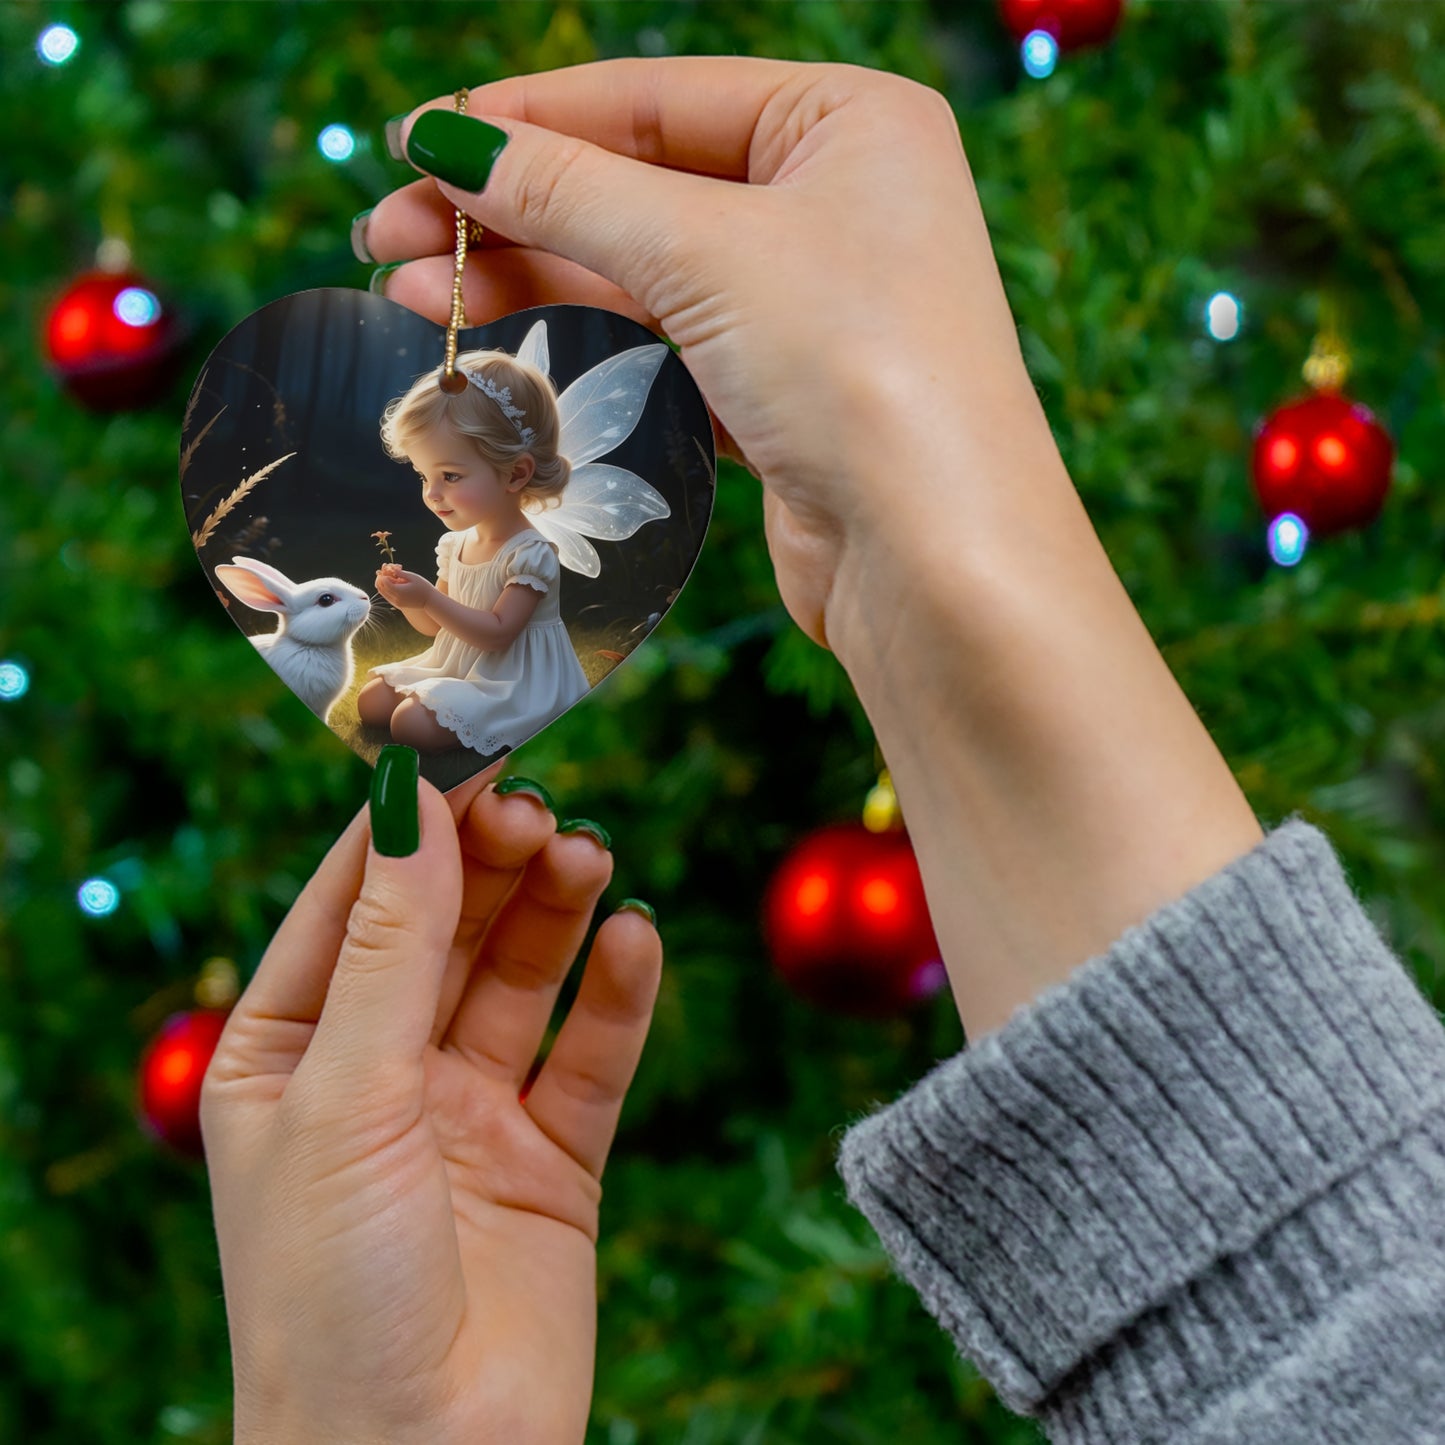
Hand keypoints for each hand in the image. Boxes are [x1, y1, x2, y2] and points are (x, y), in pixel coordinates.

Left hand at [201, 763, 662, 1444]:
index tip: (466, 748)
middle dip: (492, 863)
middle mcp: (380, 1074)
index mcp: (288, 1054)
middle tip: (541, 809)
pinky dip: (618, 995)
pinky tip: (636, 939)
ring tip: (590, 858)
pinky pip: (591, 1056)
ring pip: (522, 978)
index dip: (408, 826)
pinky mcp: (553, 1160)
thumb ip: (390, 947)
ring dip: (557, 911)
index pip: (351, 904)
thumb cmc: (330, 1295)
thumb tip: (410, 802)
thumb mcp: (344, 1096)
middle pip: (447, 929)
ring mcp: (469, 1115)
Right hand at [360, 58, 1060, 655]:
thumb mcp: (706, 251)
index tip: (416, 141)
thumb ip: (571, 189)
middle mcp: (834, 199)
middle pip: (637, 181)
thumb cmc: (859, 370)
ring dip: (527, 272)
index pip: (655, 98)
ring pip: (641, 265)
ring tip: (412, 288)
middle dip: (510, 206)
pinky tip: (497, 332)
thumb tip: (449, 141)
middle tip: (388, 234)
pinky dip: (581, 332)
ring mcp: (808, 298)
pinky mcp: (780, 386)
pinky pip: (662, 336)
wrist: (934, 558)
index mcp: (847, 121)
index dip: (527, 118)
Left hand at [375, 564, 434, 608]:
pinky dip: (385, 590)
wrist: (430, 601)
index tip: (387, 568)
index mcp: (399, 591)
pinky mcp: (398, 605)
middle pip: (381, 588)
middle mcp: (396, 598)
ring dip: (382, 585)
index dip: (384, 574)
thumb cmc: (423, 587)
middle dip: (380, 579)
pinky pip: (387, 597)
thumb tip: (391, 568)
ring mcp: (396, 603)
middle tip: (384, 572)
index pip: (384, 582)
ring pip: (382, 593)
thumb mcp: (413, 577)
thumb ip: (401, 573)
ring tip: (386, 576)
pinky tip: (390, 584)